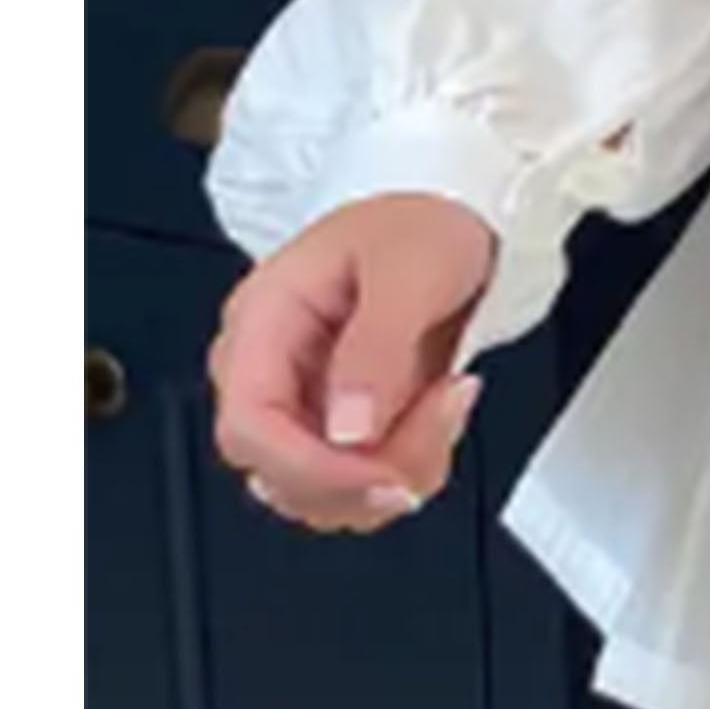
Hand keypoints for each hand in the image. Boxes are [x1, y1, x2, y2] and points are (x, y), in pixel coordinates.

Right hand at [207, 195, 499, 534]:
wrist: (461, 216)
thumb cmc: (424, 222)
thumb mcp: (410, 269)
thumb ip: (378, 347)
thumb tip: (347, 431)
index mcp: (263, 322)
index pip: (249, 428)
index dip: (312, 469)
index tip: (384, 473)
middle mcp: (272, 371)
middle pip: (284, 476)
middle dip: (369, 473)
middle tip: (440, 417)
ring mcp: (306, 402)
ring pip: (327, 492)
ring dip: (400, 471)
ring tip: (449, 400)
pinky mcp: (344, 424)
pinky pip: (364, 481)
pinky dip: (413, 465)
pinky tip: (443, 410)